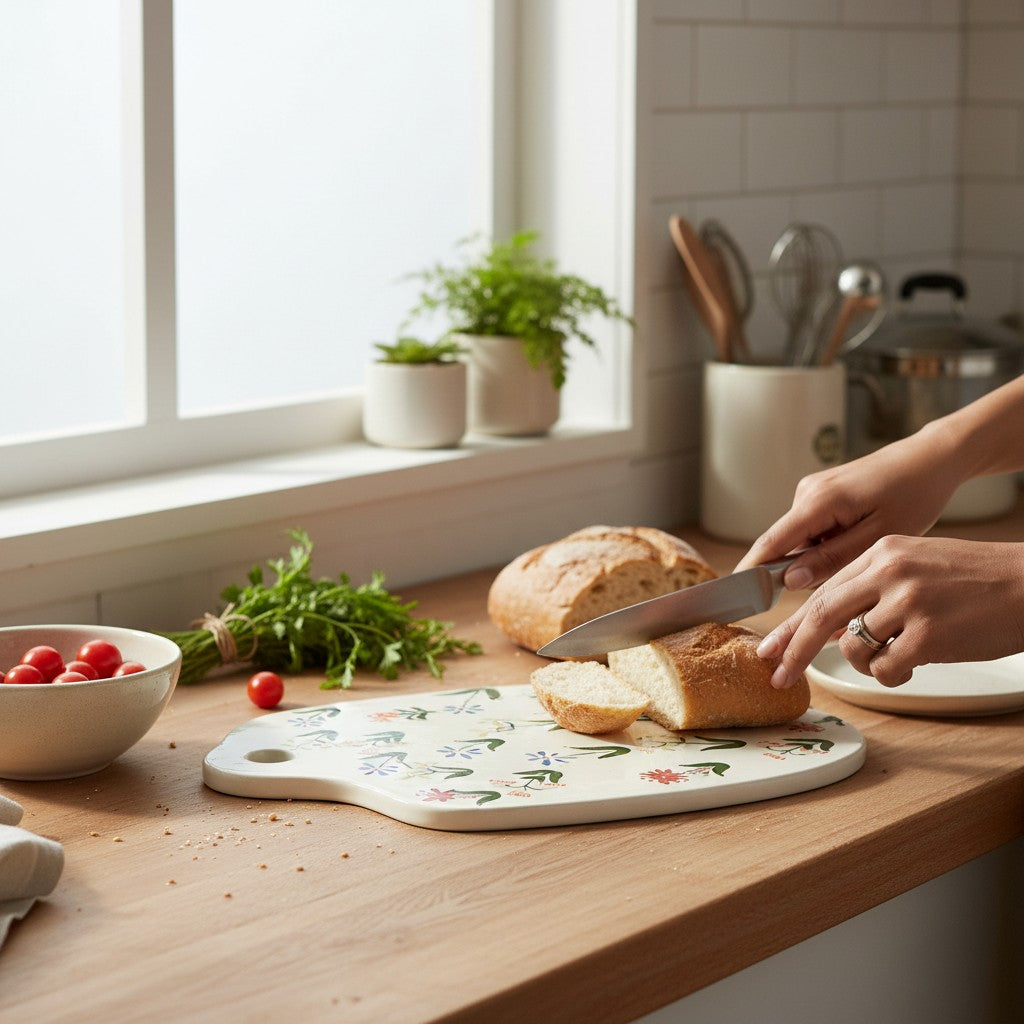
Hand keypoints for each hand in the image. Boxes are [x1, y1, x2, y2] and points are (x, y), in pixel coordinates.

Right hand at [736, 429, 963, 590]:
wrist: (930, 459)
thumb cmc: (914, 495)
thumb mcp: (879, 535)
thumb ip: (832, 558)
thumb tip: (790, 580)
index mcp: (819, 501)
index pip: (770, 544)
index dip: (750, 573)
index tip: (734, 599)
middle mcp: (806, 492)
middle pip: (783, 545)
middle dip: (791, 575)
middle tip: (819, 605)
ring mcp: (811, 490)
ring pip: (799, 540)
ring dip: (815, 560)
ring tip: (855, 567)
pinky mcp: (820, 493)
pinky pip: (811, 529)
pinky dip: (824, 546)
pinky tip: (854, 549)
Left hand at [758, 536, 1023, 687]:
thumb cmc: (978, 580)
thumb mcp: (917, 567)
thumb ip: (872, 590)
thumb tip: (831, 630)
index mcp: (882, 552)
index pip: (823, 590)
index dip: (791, 623)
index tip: (770, 647)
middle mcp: (890, 571)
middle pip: (821, 615)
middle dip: (794, 648)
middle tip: (777, 674)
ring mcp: (909, 602)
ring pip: (854, 647)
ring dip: (865, 664)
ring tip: (894, 658)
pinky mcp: (930, 634)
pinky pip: (886, 668)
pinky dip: (892, 676)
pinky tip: (913, 667)